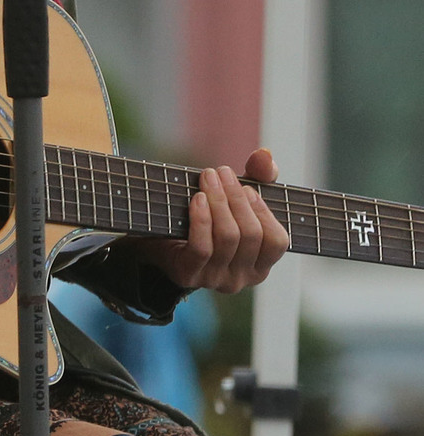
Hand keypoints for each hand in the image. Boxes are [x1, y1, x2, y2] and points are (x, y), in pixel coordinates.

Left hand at [135, 148, 288, 293]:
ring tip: (208, 177)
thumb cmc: (207, 215)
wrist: (158, 236)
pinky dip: (201, 219)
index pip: (277, 242)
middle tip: (221, 171)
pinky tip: (197, 199)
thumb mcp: (236, 196)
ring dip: (219, 201)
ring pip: (227, 238)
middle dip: (236, 197)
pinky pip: (202, 248)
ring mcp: (215, 279)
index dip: (264, 211)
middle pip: (251, 235)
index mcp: (259, 264)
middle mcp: (241, 278)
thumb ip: (258, 175)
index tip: (247, 187)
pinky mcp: (189, 275)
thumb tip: (265, 156)